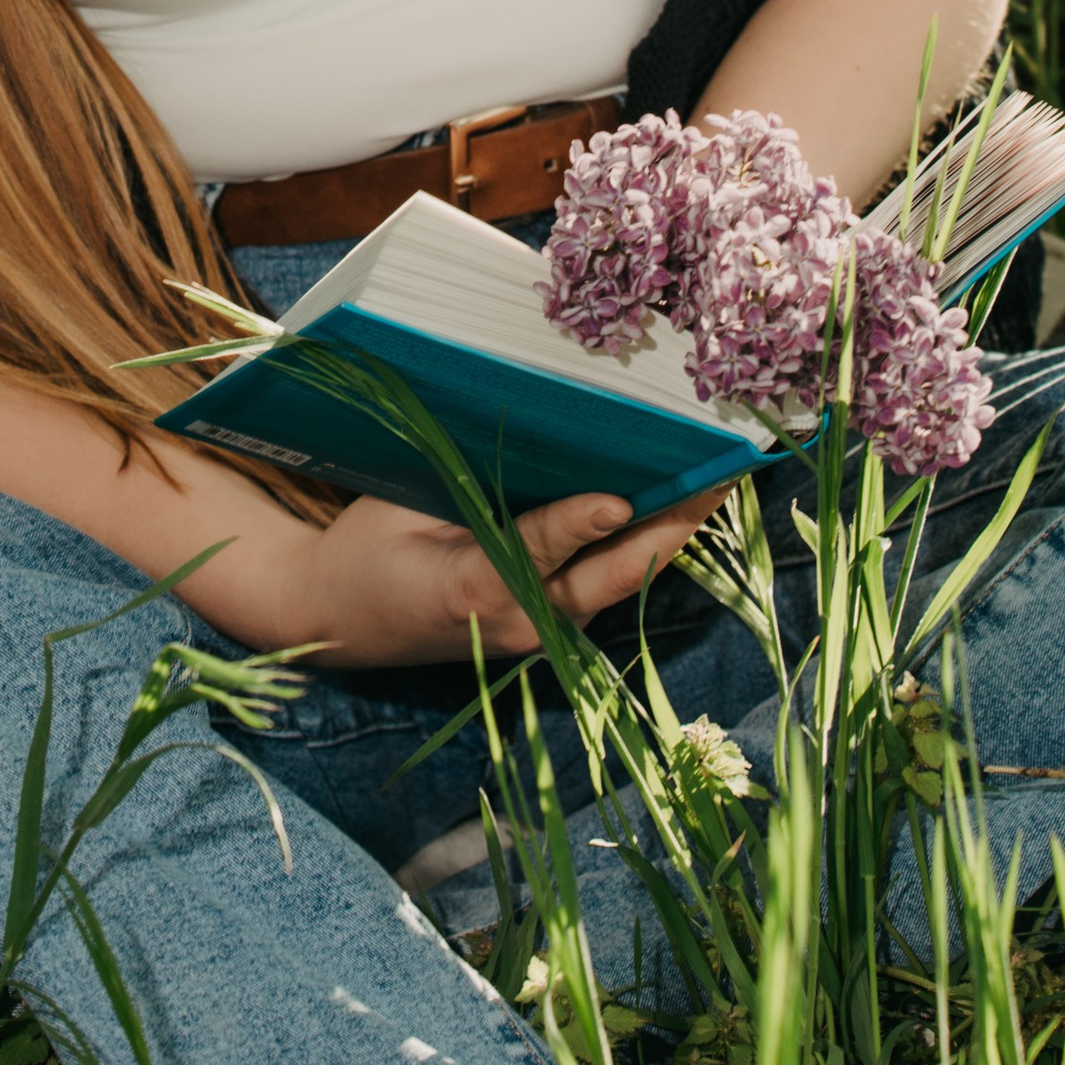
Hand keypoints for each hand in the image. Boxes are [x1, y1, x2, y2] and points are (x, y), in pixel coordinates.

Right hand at [271, 480, 732, 670]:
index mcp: (471, 590)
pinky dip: (643, 544)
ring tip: (715, 476)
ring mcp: (543, 630)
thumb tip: (528, 433)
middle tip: (720, 475)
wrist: (344, 623)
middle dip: (671, 526)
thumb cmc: (367, 554)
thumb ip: (466, 485)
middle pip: (610, 576)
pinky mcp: (553, 625)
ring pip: (621, 580)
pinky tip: (674, 503)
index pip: (534, 552)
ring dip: (669, 534)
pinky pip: (608, 582)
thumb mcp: (400, 507)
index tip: (618, 500)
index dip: (576, 524)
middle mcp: (522, 621)